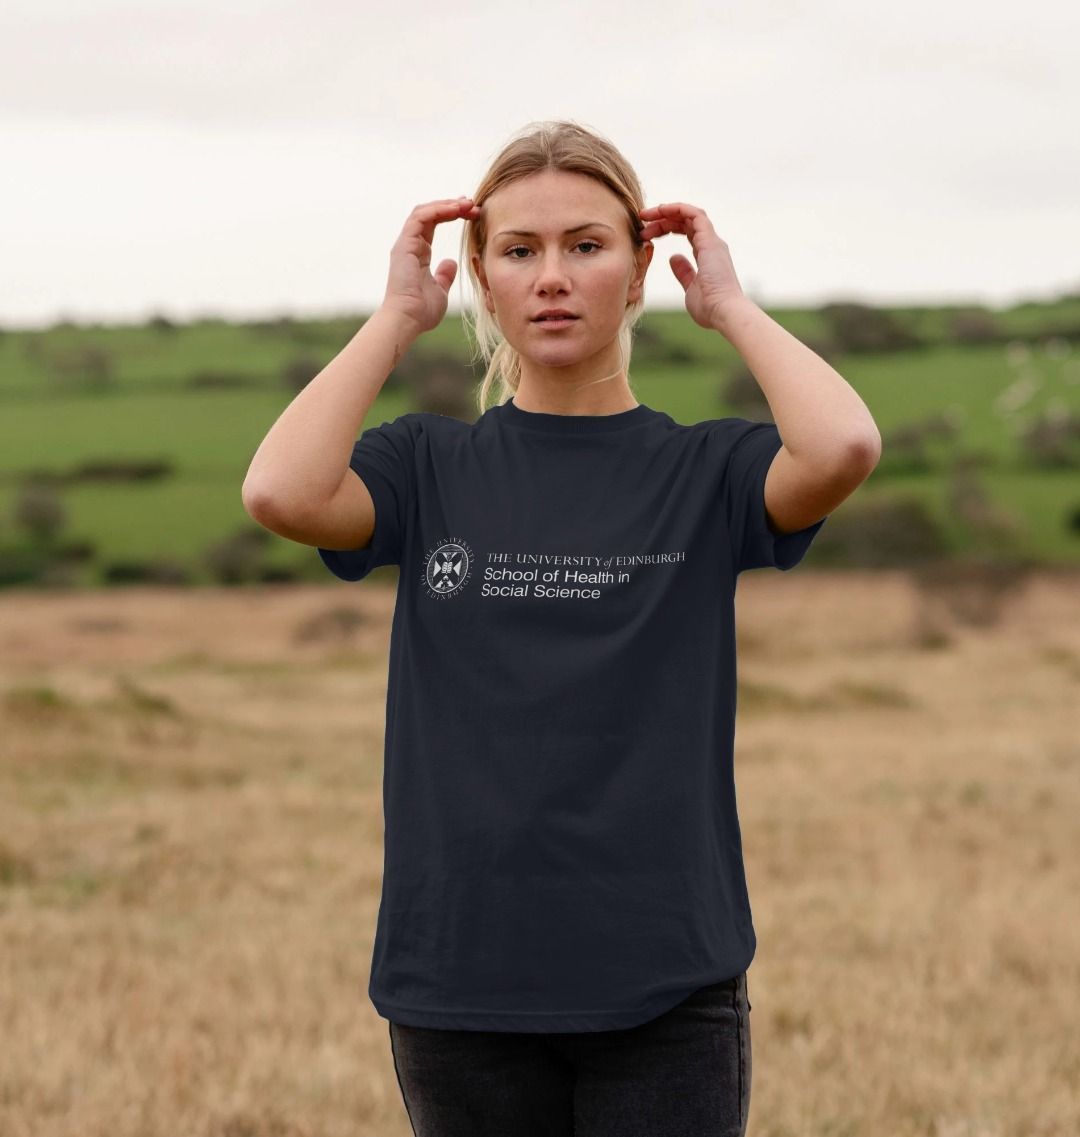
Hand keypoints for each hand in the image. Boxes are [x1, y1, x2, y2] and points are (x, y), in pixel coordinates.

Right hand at [380, 197, 479, 333]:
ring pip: (424, 211)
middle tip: (473, 204)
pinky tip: (456, 209)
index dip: (451, 214)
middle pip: (429, 213)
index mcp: (417, 253)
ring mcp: (405, 243)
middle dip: (452, 206)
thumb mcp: (440, 290)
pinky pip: (420, 217)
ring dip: (447, 204)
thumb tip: (452, 262)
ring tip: (467, 204)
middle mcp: (409, 244)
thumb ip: (445, 275)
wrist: (407, 319)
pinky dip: (438, 210)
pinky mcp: (404, 245)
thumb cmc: (421, 311)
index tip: (471, 213)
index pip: (433, 223)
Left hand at [638, 202, 746, 329]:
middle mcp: (711, 245)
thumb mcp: (690, 287)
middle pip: (685, 222)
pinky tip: (661, 210)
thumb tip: (673, 259)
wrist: (723, 312)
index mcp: (707, 255)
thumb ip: (683, 272)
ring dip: (666, 212)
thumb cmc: (709, 307)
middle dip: (662, 220)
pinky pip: (694, 214)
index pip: (687, 232)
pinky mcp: (710, 241)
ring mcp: (711, 241)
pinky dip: (677, 209)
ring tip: (645, 216)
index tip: (646, 235)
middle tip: (641, 225)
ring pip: (689, 215)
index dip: (666, 228)